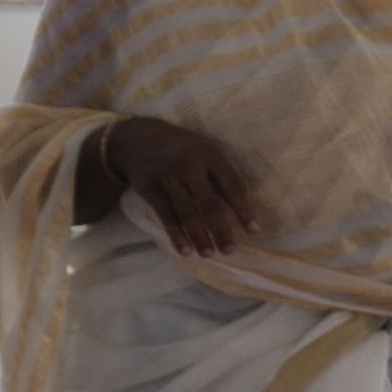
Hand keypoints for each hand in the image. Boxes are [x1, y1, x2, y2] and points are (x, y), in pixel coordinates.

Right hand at [106, 118, 259, 256]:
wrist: (138, 137)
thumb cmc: (181, 148)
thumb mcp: (203, 150)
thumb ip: (219, 174)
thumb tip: (241, 207)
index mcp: (210, 155)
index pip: (232, 185)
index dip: (244, 209)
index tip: (253, 230)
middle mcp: (189, 165)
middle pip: (210, 203)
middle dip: (221, 230)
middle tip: (230, 251)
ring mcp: (168, 177)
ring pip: (187, 213)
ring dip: (199, 237)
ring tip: (209, 254)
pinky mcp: (150, 188)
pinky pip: (166, 216)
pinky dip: (176, 235)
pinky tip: (185, 250)